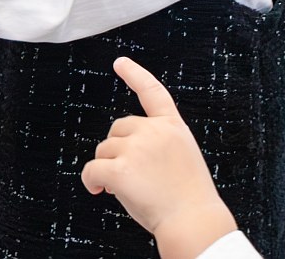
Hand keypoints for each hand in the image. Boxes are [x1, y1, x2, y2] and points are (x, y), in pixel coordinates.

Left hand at [81, 58, 236, 258]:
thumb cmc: (189, 199)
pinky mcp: (120, 169)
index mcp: (173, 127)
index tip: (120, 63)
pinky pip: (92, 169)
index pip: (152, 92)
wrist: (194, 222)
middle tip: (130, 175)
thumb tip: (122, 152)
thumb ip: (158, 145)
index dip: (134, 74)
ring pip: (103, 150)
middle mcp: (154, 131)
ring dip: (107, 167)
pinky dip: (91, 180)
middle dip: (117, 150)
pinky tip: (99, 190)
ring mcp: (136, 148)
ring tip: (126, 188)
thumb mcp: (182, 158)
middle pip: (117, 129)